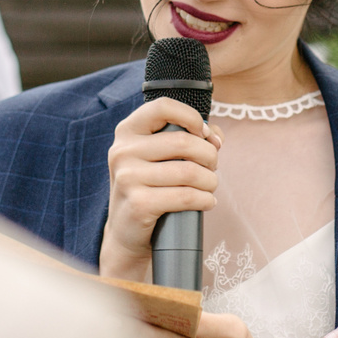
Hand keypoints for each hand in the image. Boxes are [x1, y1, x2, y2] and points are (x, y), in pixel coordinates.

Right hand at [99, 98, 219, 282]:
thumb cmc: (151, 186)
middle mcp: (122, 151)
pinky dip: (205, 200)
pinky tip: (207, 202)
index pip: (163, 107)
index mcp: (127, 131)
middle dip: (209, 156)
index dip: (191, 117)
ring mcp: (127, 178)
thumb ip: (190, 136)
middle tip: (212, 167)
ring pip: (189, 172)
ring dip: (210, 181)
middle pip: (183, 142)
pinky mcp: (138, 204)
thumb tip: (215, 138)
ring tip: (210, 187)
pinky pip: (186, 197)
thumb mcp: (160, 156)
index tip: (203, 134)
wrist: (126, 230)